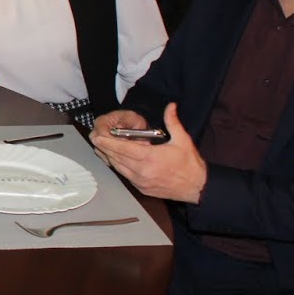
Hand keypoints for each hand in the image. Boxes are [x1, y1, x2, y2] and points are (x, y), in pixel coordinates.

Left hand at [90, 102, 205, 203]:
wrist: (198, 187)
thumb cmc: (190, 165)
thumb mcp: (183, 140)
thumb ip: (173, 121)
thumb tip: (171, 106)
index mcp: (150, 158)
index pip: (122, 149)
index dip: (108, 142)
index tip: (97, 136)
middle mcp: (142, 171)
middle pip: (116, 158)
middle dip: (104, 147)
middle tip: (95, 137)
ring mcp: (140, 182)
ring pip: (118, 168)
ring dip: (109, 157)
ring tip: (102, 146)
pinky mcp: (142, 188)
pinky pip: (125, 175)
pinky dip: (118, 166)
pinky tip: (115, 158)